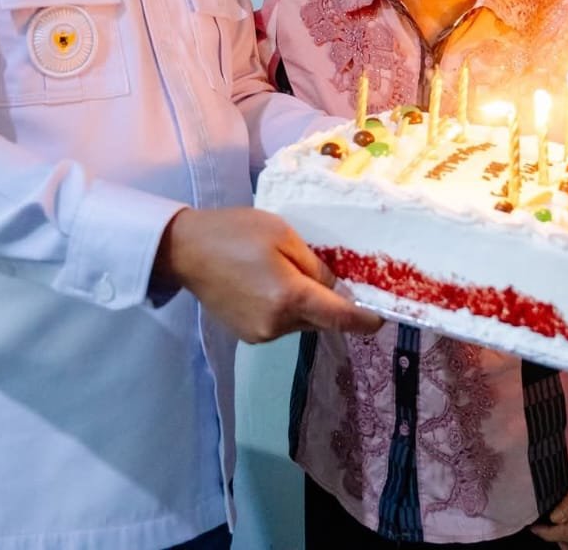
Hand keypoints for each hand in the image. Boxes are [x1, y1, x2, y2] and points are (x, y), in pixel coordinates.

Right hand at [153, 207, 382, 342]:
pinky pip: (281, 325)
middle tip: (332, 276)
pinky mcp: (247, 335)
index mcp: (289, 298)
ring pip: (301, 323)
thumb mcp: (282, 235)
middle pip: (321, 320)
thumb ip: (315, 265)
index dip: (365, 319)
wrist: (185, 251)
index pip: (340, 318)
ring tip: (288, 274)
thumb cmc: (235, 233)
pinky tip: (271, 286)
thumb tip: (335, 287)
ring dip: (306, 306)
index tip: (381, 317)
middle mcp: (277, 325)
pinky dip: (286, 310)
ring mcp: (261, 334)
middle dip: (331, 303)